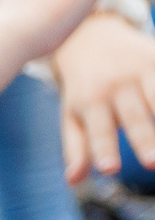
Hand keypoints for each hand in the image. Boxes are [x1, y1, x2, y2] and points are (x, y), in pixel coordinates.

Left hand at [53, 11, 154, 178]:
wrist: (92, 37)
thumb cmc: (84, 88)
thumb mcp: (72, 114)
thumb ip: (76, 147)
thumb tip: (73, 181)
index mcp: (90, 102)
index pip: (99, 131)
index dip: (103, 150)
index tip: (109, 170)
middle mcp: (117, 85)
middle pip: (135, 118)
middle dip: (147, 140)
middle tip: (152, 164)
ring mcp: (142, 69)